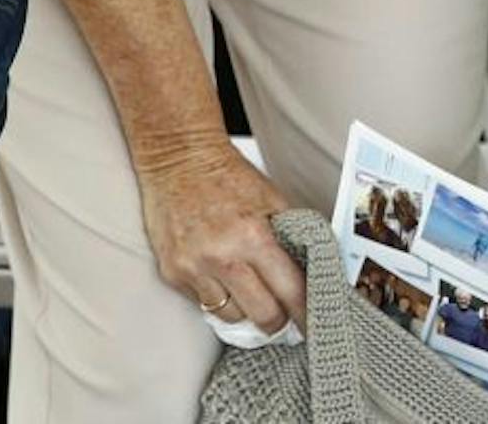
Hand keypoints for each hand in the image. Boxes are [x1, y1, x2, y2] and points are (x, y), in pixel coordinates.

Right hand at [138, 137, 303, 333]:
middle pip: (262, 314)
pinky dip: (218, 298)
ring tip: (252, 293)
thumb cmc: (230, 178)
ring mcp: (194, 268)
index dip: (306, 313)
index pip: (291, 290)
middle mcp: (223, 257)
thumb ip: (291, 237)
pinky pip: (203, 303)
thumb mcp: (273, 201)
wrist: (180, 160)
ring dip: (246, 310)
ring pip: (231, 316)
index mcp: (255, 236)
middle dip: (278, 321)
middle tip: (285, 319)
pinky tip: (223, 279)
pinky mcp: (172, 273)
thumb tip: (313, 272)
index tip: (315, 326)